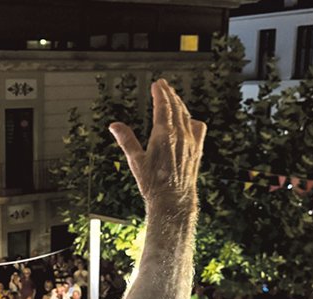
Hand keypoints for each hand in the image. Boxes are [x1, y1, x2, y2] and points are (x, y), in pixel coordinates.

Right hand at [110, 79, 205, 214]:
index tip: (157, 84)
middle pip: (176, 107)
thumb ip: (126, 140)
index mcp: (164, 135)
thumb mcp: (135, 161)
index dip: (160, 93)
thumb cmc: (153, 184)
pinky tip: (190, 120)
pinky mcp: (197, 150)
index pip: (163, 107)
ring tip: (174, 97)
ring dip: (180, 104)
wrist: (173, 200)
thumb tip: (114, 126)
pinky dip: (192, 120)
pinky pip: (198, 129)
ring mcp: (191, 142)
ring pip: (187, 116)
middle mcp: (180, 135)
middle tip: (164, 85)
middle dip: (170, 94)